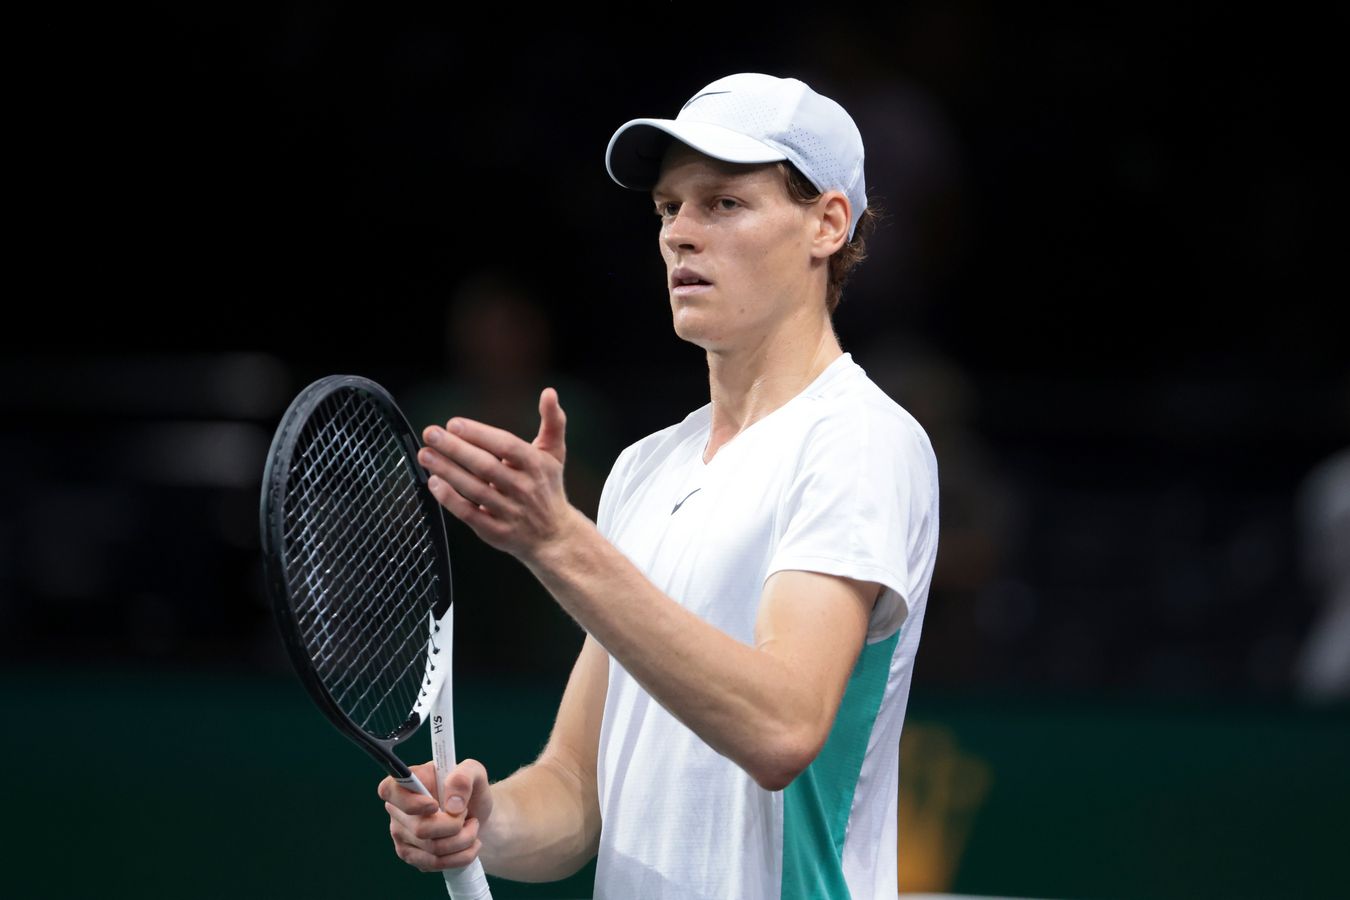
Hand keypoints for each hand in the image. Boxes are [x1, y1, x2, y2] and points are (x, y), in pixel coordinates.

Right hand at [378, 758, 492, 872]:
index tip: (435, 805)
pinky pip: (435, 863)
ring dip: (463, 840)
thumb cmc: (470, 790)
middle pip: (420, 828)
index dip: (410, 802)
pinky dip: (461, 856)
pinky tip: (469, 844)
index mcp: (408, 781)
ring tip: (472, 827)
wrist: (476, 815)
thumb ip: (464, 778)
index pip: (389, 790)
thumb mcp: (475, 772)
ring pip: (432, 848)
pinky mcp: (411, 856)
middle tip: (466, 814)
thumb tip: (452, 806)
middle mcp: (398, 809)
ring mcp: (402, 835)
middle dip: (455, 825)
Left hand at [418, 387, 578, 560]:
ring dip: (447, 471)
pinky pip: (469, 514)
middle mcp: (524, 489)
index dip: (480, 434)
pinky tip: (434, 482)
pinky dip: (450, 499)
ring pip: (474, 490)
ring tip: (425, 454)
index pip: (507, 446)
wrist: (554, 536)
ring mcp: (510, 512)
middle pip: (486, 467)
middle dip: (456, 449)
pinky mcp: (496, 532)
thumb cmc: (547, 486)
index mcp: (537, 465)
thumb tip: (549, 392)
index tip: (454, 423)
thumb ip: (552, 421)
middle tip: (431, 433)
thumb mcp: (554, 453)